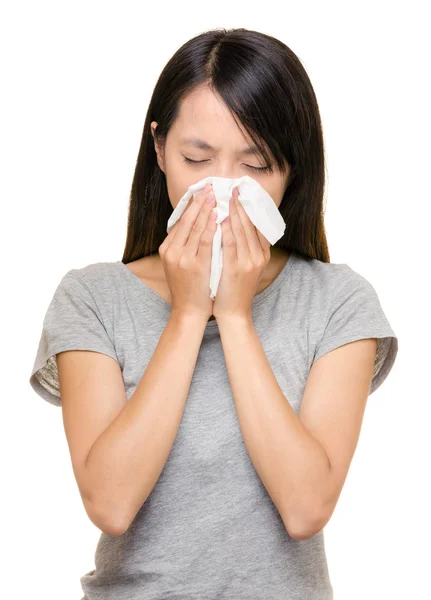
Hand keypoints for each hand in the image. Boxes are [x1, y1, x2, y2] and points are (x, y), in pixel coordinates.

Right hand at [158, 184, 216, 320]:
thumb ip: (185, 245)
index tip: (201, 192)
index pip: (180, 221)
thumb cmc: (189, 287)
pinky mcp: (194, 265)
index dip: (191, 205)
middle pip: (186, 220)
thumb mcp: (180, 263)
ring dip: (206, 210)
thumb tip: (195, 225)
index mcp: (167, 248)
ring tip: (215, 196)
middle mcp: (171, 251)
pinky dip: (210, 227)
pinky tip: (218, 217)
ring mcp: (182, 258)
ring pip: (195, 227)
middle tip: (210, 187)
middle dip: (199, 202)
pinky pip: (204, 241)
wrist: (189, 311)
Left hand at [213, 187, 270, 320]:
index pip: (258, 225)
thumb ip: (245, 249)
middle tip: (233, 188)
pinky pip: (230, 243)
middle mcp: (258, 256)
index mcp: (262, 254)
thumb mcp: (246, 268)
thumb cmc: (235, 290)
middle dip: (241, 205)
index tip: (243, 193)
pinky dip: (225, 228)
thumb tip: (237, 228)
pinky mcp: (236, 268)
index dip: (250, 208)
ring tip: (226, 197)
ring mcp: (248, 262)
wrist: (234, 313)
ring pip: (241, 230)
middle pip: (250, 224)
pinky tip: (219, 217)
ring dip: (233, 212)